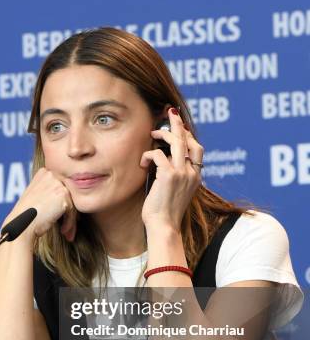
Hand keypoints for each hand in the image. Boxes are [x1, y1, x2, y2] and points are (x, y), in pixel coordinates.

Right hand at [1, 168, 77, 243]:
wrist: (21, 225)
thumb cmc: (26, 215)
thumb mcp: (35, 196)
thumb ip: (49, 192)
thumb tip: (65, 201)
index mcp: (44, 173)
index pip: (61, 188)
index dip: (63, 203)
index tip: (62, 216)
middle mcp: (51, 175)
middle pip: (68, 195)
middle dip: (68, 212)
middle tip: (66, 226)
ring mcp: (57, 184)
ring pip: (72, 203)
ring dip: (70, 219)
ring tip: (66, 231)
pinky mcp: (63, 195)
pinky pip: (72, 211)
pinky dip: (69, 223)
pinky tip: (63, 231)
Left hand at [140, 108, 203, 231]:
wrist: (164, 227)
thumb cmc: (165, 212)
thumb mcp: (175, 191)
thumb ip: (175, 176)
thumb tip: (164, 162)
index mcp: (196, 177)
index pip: (197, 149)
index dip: (188, 135)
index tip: (179, 128)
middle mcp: (192, 173)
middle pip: (188, 140)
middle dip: (178, 123)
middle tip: (170, 112)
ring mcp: (182, 173)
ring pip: (176, 142)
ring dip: (163, 132)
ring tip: (153, 131)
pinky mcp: (168, 176)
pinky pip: (158, 154)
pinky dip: (148, 155)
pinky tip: (143, 163)